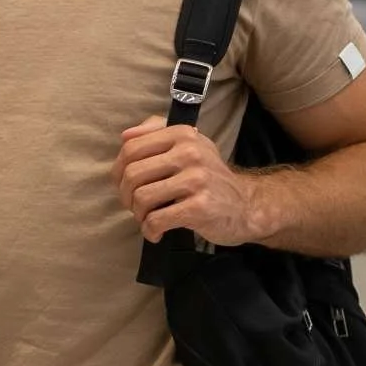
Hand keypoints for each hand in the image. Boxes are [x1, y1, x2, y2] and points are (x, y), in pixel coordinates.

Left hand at [113, 116, 265, 247]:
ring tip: (147, 219)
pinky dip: (150, 230)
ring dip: (138, 215)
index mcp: (182, 135)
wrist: (247, 206)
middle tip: (134, 206)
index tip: (122, 185)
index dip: (118, 170)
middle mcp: (190, 152)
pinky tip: (156, 233)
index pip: (132, 148)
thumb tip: (124, 136)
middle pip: (133, 174)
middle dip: (125, 195)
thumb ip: (156, 132)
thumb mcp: (190, 145)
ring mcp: (196, 180)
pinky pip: (157, 220)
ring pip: (142, 197)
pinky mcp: (200, 207)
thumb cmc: (209, 177)